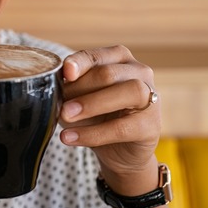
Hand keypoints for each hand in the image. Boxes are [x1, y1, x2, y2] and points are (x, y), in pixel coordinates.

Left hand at [59, 45, 160, 183]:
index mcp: (118, 59)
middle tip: (60, 105)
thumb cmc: (97, 116)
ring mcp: (151, 97)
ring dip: (91, 105)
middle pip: (109, 73)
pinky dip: (94, 133)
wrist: (118, 150)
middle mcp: (139, 72)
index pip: (96, 56)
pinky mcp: (152, 125)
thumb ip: (70, 88)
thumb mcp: (79, 98)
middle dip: (81, 88)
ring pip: (127, 92)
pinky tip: (72, 138)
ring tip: (66, 117)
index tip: (66, 72)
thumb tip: (55, 88)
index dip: (79, 62)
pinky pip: (123, 127)